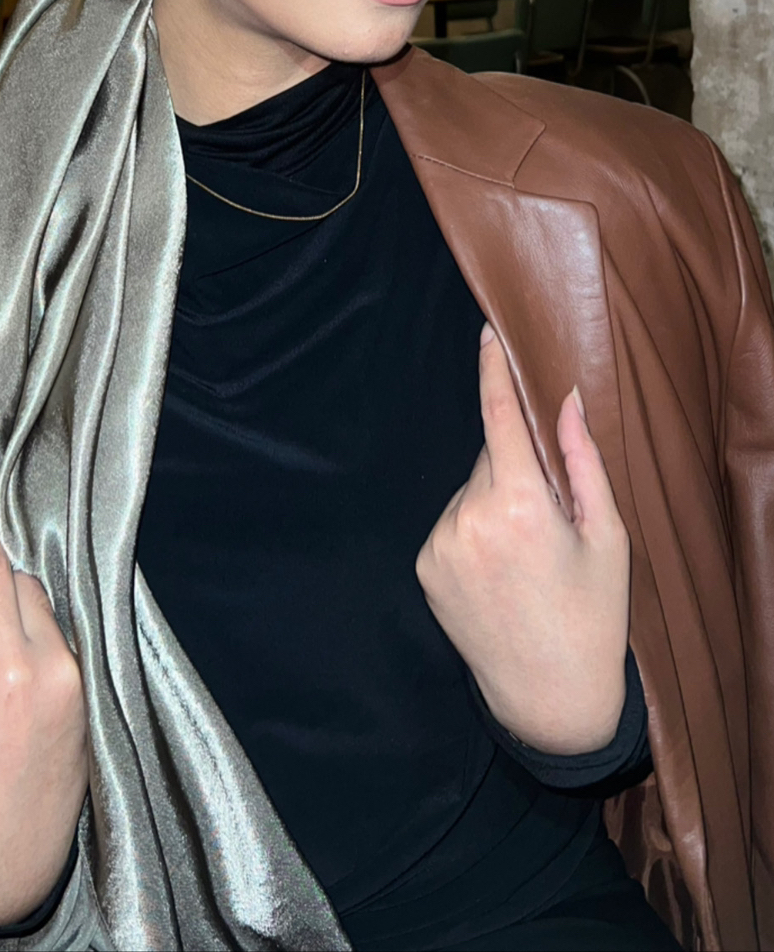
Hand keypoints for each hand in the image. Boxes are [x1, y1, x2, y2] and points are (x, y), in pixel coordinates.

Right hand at [0, 474, 87, 927]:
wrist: (5, 868)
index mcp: (11, 672)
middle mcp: (59, 670)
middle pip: (27, 587)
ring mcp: (83, 684)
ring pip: (48, 612)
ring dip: (19, 610)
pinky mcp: (95, 699)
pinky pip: (64, 641)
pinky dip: (38, 635)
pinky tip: (16, 659)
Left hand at [416, 326, 629, 753]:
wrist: (550, 700)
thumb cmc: (592, 616)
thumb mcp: (607, 537)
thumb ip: (583, 462)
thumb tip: (566, 400)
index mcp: (520, 506)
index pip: (499, 418)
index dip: (493, 371)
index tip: (487, 333)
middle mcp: (469, 519)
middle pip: (489, 458)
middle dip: (515, 468)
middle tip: (549, 518)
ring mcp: (441, 545)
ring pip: (470, 491)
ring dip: (494, 503)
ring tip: (525, 558)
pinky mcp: (425, 568)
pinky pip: (452, 523)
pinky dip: (474, 531)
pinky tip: (500, 572)